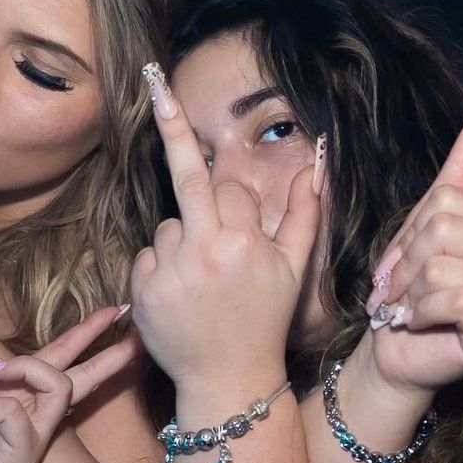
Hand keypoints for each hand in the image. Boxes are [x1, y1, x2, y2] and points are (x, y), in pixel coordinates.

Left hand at [0, 306, 138, 462]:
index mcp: (21, 394)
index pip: (61, 359)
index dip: (85, 334)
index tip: (114, 310)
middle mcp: (36, 414)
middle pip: (83, 377)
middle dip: (107, 351)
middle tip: (128, 322)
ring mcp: (34, 436)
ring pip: (57, 386)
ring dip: (24, 368)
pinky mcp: (23, 455)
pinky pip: (15, 414)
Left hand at [131, 66, 321, 390]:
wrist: (227, 379)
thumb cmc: (265, 322)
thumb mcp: (295, 270)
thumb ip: (307, 213)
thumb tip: (319, 160)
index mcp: (244, 241)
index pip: (228, 188)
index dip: (234, 206)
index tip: (233, 215)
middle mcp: (204, 250)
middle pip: (187, 179)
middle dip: (172, 124)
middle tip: (155, 83)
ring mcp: (169, 271)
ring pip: (166, 228)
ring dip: (181, 243)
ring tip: (201, 284)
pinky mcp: (142, 292)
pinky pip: (146, 257)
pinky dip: (159, 268)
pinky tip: (179, 296)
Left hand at [363, 88, 462, 394]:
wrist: (391, 355)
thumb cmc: (404, 295)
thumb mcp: (421, 227)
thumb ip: (459, 170)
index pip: (445, 202)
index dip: (406, 235)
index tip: (397, 264)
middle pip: (443, 227)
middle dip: (403, 264)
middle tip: (394, 293)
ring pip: (444, 263)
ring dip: (407, 292)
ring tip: (404, 310)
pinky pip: (455, 298)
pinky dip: (421, 311)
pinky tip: (416, 324)